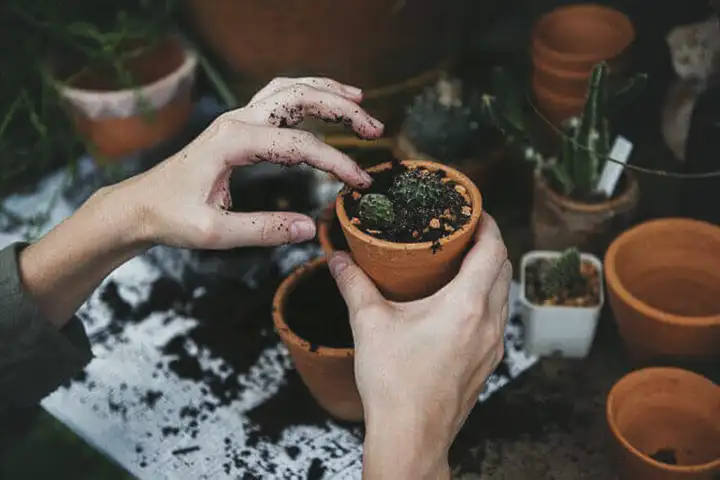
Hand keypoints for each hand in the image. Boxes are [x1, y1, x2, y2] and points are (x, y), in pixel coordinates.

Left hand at [19, 77, 382, 327]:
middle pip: (299, 98)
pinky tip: (324, 100)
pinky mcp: (237, 125)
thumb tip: (309, 228)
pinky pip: (277, 97)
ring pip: (289, 89)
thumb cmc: (171, 218)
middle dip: (342, 109)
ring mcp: (237, 118)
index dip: (336, 162)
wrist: (139, 205)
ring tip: (360, 101)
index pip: (299, 145)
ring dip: (327, 92)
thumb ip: (263, 230)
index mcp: (233, 142)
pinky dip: (306, 94)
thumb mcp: (215, 233)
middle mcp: (236, 120)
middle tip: (375, 128)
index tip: (360, 183)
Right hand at [329, 214, 511, 478]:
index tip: (473, 211)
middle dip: (489, 244)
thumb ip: (354, 284)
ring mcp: (492, 345)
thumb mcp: (369, 324)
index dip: (488, 224)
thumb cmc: (394, 383)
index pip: (493, 249)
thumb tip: (338, 259)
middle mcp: (488, 322)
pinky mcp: (487, 363)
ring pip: (503, 295)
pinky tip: (458, 304)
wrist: (411, 436)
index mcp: (466, 305)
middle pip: (503, 268)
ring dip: (489, 273)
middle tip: (463, 232)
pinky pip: (496, 319)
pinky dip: (486, 300)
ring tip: (460, 263)